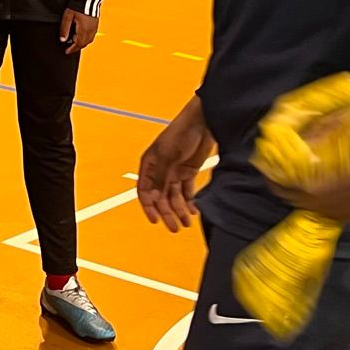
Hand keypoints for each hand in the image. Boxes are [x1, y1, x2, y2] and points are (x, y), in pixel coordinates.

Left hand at [60, 8, 98, 54]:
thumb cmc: (77, 6)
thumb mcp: (68, 16)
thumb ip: (64, 28)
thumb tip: (62, 40)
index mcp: (83, 29)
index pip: (78, 44)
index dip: (72, 49)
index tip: (66, 51)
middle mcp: (90, 30)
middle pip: (84, 44)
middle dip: (76, 47)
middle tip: (69, 48)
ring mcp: (94, 27)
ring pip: (89, 41)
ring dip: (81, 43)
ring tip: (73, 42)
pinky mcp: (96, 24)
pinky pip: (92, 36)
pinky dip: (86, 39)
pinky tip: (81, 36)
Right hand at [138, 96, 214, 232]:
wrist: (203, 122)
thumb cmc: (181, 132)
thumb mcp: (168, 156)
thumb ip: (160, 178)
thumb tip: (154, 198)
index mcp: (150, 165)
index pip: (145, 191)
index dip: (149, 207)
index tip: (155, 220)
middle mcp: (161, 171)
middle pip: (161, 197)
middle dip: (167, 213)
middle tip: (175, 227)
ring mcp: (175, 172)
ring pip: (174, 197)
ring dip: (179, 210)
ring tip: (186, 222)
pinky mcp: (189, 172)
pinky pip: (187, 191)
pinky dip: (189, 202)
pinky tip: (193, 211)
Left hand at [270, 102, 349, 221]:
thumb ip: (321, 135)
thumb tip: (296, 147)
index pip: (308, 186)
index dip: (284, 182)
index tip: (268, 173)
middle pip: (315, 203)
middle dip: (291, 194)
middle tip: (276, 182)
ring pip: (330, 212)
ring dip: (308, 202)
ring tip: (292, 190)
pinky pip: (347, 214)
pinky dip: (329, 207)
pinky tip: (319, 196)